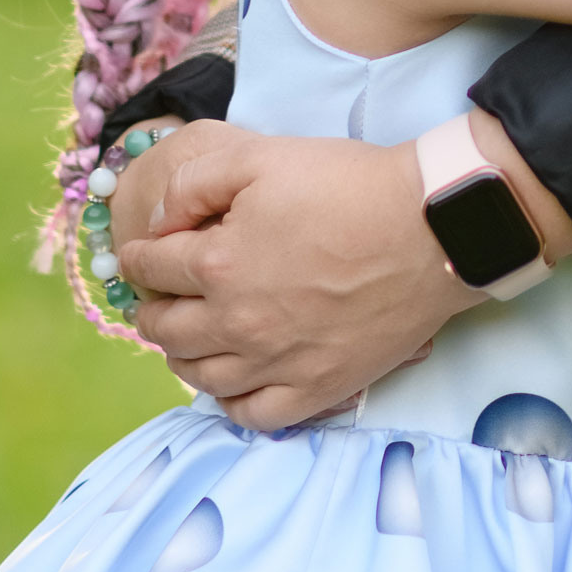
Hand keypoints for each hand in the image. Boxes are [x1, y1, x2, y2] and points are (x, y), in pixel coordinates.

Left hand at [115, 131, 476, 429]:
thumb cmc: (349, 185)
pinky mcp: (318, 388)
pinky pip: (254, 414)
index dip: (140, 257)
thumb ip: (193, 184)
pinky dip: (231, 402)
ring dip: (181, 357)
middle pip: (166, 331)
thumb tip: (157, 223)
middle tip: (158, 300)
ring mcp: (277, 363)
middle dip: (152, 311)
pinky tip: (233, 382)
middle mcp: (238, 324)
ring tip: (187, 340)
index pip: (152, 268)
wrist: (431, 227)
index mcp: (218, 265)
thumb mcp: (261, 157)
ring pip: (201, 377)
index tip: (142, 254)